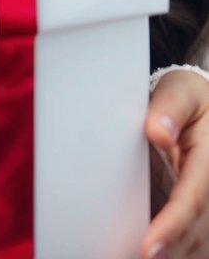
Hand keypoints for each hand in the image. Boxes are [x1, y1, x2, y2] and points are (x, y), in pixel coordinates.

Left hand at [142, 69, 208, 257]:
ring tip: (130, 256)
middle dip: (169, 252)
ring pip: (198, 243)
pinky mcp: (203, 212)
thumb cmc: (190, 98)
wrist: (204, 108)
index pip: (193, 199)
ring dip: (172, 255)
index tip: (148, 249)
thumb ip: (170, 106)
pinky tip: (148, 253)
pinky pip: (194, 241)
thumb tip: (157, 132)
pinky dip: (173, 251)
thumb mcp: (182, 89)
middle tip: (132, 258)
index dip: (172, 226)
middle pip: (196, 232)